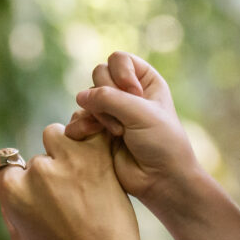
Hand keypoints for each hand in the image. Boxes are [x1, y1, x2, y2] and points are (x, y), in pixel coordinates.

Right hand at [0, 124, 138, 239]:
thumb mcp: (19, 239)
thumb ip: (9, 205)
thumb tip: (8, 180)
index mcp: (12, 190)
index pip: (9, 163)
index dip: (26, 177)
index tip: (46, 194)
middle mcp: (36, 171)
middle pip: (38, 154)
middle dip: (51, 168)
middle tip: (74, 196)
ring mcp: (66, 161)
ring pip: (59, 135)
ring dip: (70, 149)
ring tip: (88, 178)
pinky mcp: (96, 157)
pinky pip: (90, 130)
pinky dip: (94, 137)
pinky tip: (101, 156)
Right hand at [64, 52, 200, 204]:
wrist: (160, 180)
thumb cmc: (161, 143)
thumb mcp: (140, 113)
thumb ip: (108, 98)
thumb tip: (80, 97)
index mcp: (144, 81)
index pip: (118, 59)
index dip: (121, 74)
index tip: (134, 95)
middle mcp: (126, 93)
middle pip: (99, 75)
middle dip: (108, 97)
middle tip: (125, 120)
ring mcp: (110, 112)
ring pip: (86, 98)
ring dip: (98, 115)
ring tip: (117, 134)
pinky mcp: (97, 132)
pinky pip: (78, 119)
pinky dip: (82, 127)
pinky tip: (93, 138)